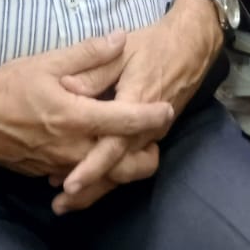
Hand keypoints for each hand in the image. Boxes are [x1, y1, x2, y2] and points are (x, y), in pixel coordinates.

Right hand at [0, 31, 174, 179]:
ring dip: (121, 167)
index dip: (151, 116)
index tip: (167, 109)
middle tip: (154, 142)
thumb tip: (120, 37)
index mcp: (75, 117)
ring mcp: (57, 165)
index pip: (124, 121)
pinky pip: (79, 178)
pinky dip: (95, 172)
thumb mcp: (49, 61)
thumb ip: (89, 52)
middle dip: (144, 157)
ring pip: (102, 178)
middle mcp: (70, 148)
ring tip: (131, 149)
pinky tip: (96, 156)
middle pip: (122, 166)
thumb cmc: (10, 83)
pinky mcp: (45, 173)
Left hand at [49, 0, 221, 213]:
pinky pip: (131, 163)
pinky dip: (110, 176)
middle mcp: (147, 128)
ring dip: (98, 188)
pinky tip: (89, 180)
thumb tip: (66, 87)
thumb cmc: (153, 45)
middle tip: (59, 204)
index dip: (92, 166)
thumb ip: (95, 70)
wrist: (191, 45)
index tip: (69, 183)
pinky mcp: (152, 136)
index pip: (114, 144)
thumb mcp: (123, 50)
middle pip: (119, 169)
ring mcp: (152, 135)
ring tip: (67, 201)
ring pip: (125, 171)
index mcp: (138, 104)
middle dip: (91, 189)